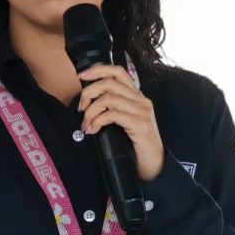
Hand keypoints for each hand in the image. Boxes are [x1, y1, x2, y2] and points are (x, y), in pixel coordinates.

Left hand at [76, 64, 164, 181]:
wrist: (154, 164)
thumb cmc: (135, 145)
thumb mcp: (122, 122)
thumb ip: (111, 108)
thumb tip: (86, 102)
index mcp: (136, 96)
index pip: (118, 71)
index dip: (98, 70)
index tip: (81, 76)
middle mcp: (140, 100)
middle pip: (109, 83)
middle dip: (88, 93)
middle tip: (81, 109)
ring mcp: (141, 111)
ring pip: (108, 98)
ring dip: (91, 112)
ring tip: (86, 125)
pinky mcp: (140, 124)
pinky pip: (112, 115)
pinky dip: (97, 121)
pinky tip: (93, 130)